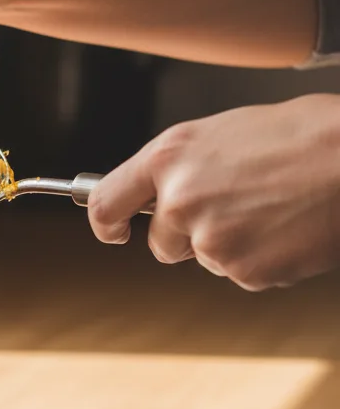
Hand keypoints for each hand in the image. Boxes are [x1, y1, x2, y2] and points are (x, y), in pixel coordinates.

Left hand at [87, 94, 339, 289]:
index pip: (104, 203)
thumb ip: (180, 168)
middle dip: (188, 237)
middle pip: (160, 244)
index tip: (115, 232)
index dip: (107, 224)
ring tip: (274, 207)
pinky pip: (243, 274)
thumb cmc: (304, 135)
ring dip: (231, 244)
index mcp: (168, 157)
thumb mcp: (221, 134)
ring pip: (206, 258)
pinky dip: (265, 259)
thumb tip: (157, 193)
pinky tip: (290, 228)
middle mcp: (178, 199)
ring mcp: (210, 238)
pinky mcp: (243, 270)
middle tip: (236, 210)